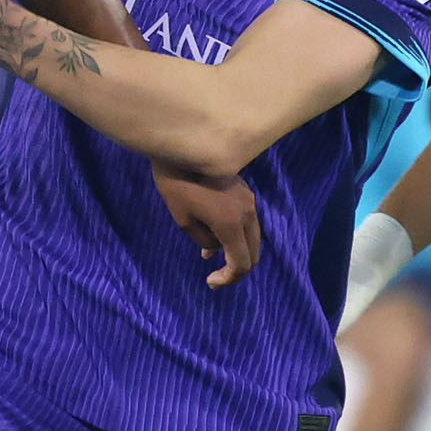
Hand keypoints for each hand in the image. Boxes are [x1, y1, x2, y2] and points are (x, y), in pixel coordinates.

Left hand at [152, 163, 259, 285]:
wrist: (182, 149)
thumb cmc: (176, 185)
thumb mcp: (184, 221)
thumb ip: (204, 241)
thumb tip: (215, 249)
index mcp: (232, 224)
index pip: (242, 264)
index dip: (229, 279)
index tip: (211, 282)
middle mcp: (247, 214)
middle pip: (253, 253)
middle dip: (236, 269)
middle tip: (216, 276)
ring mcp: (249, 201)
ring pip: (252, 237)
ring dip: (236, 250)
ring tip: (209, 254)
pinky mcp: (245, 192)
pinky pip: (247, 221)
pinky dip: (236, 234)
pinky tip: (214, 234)